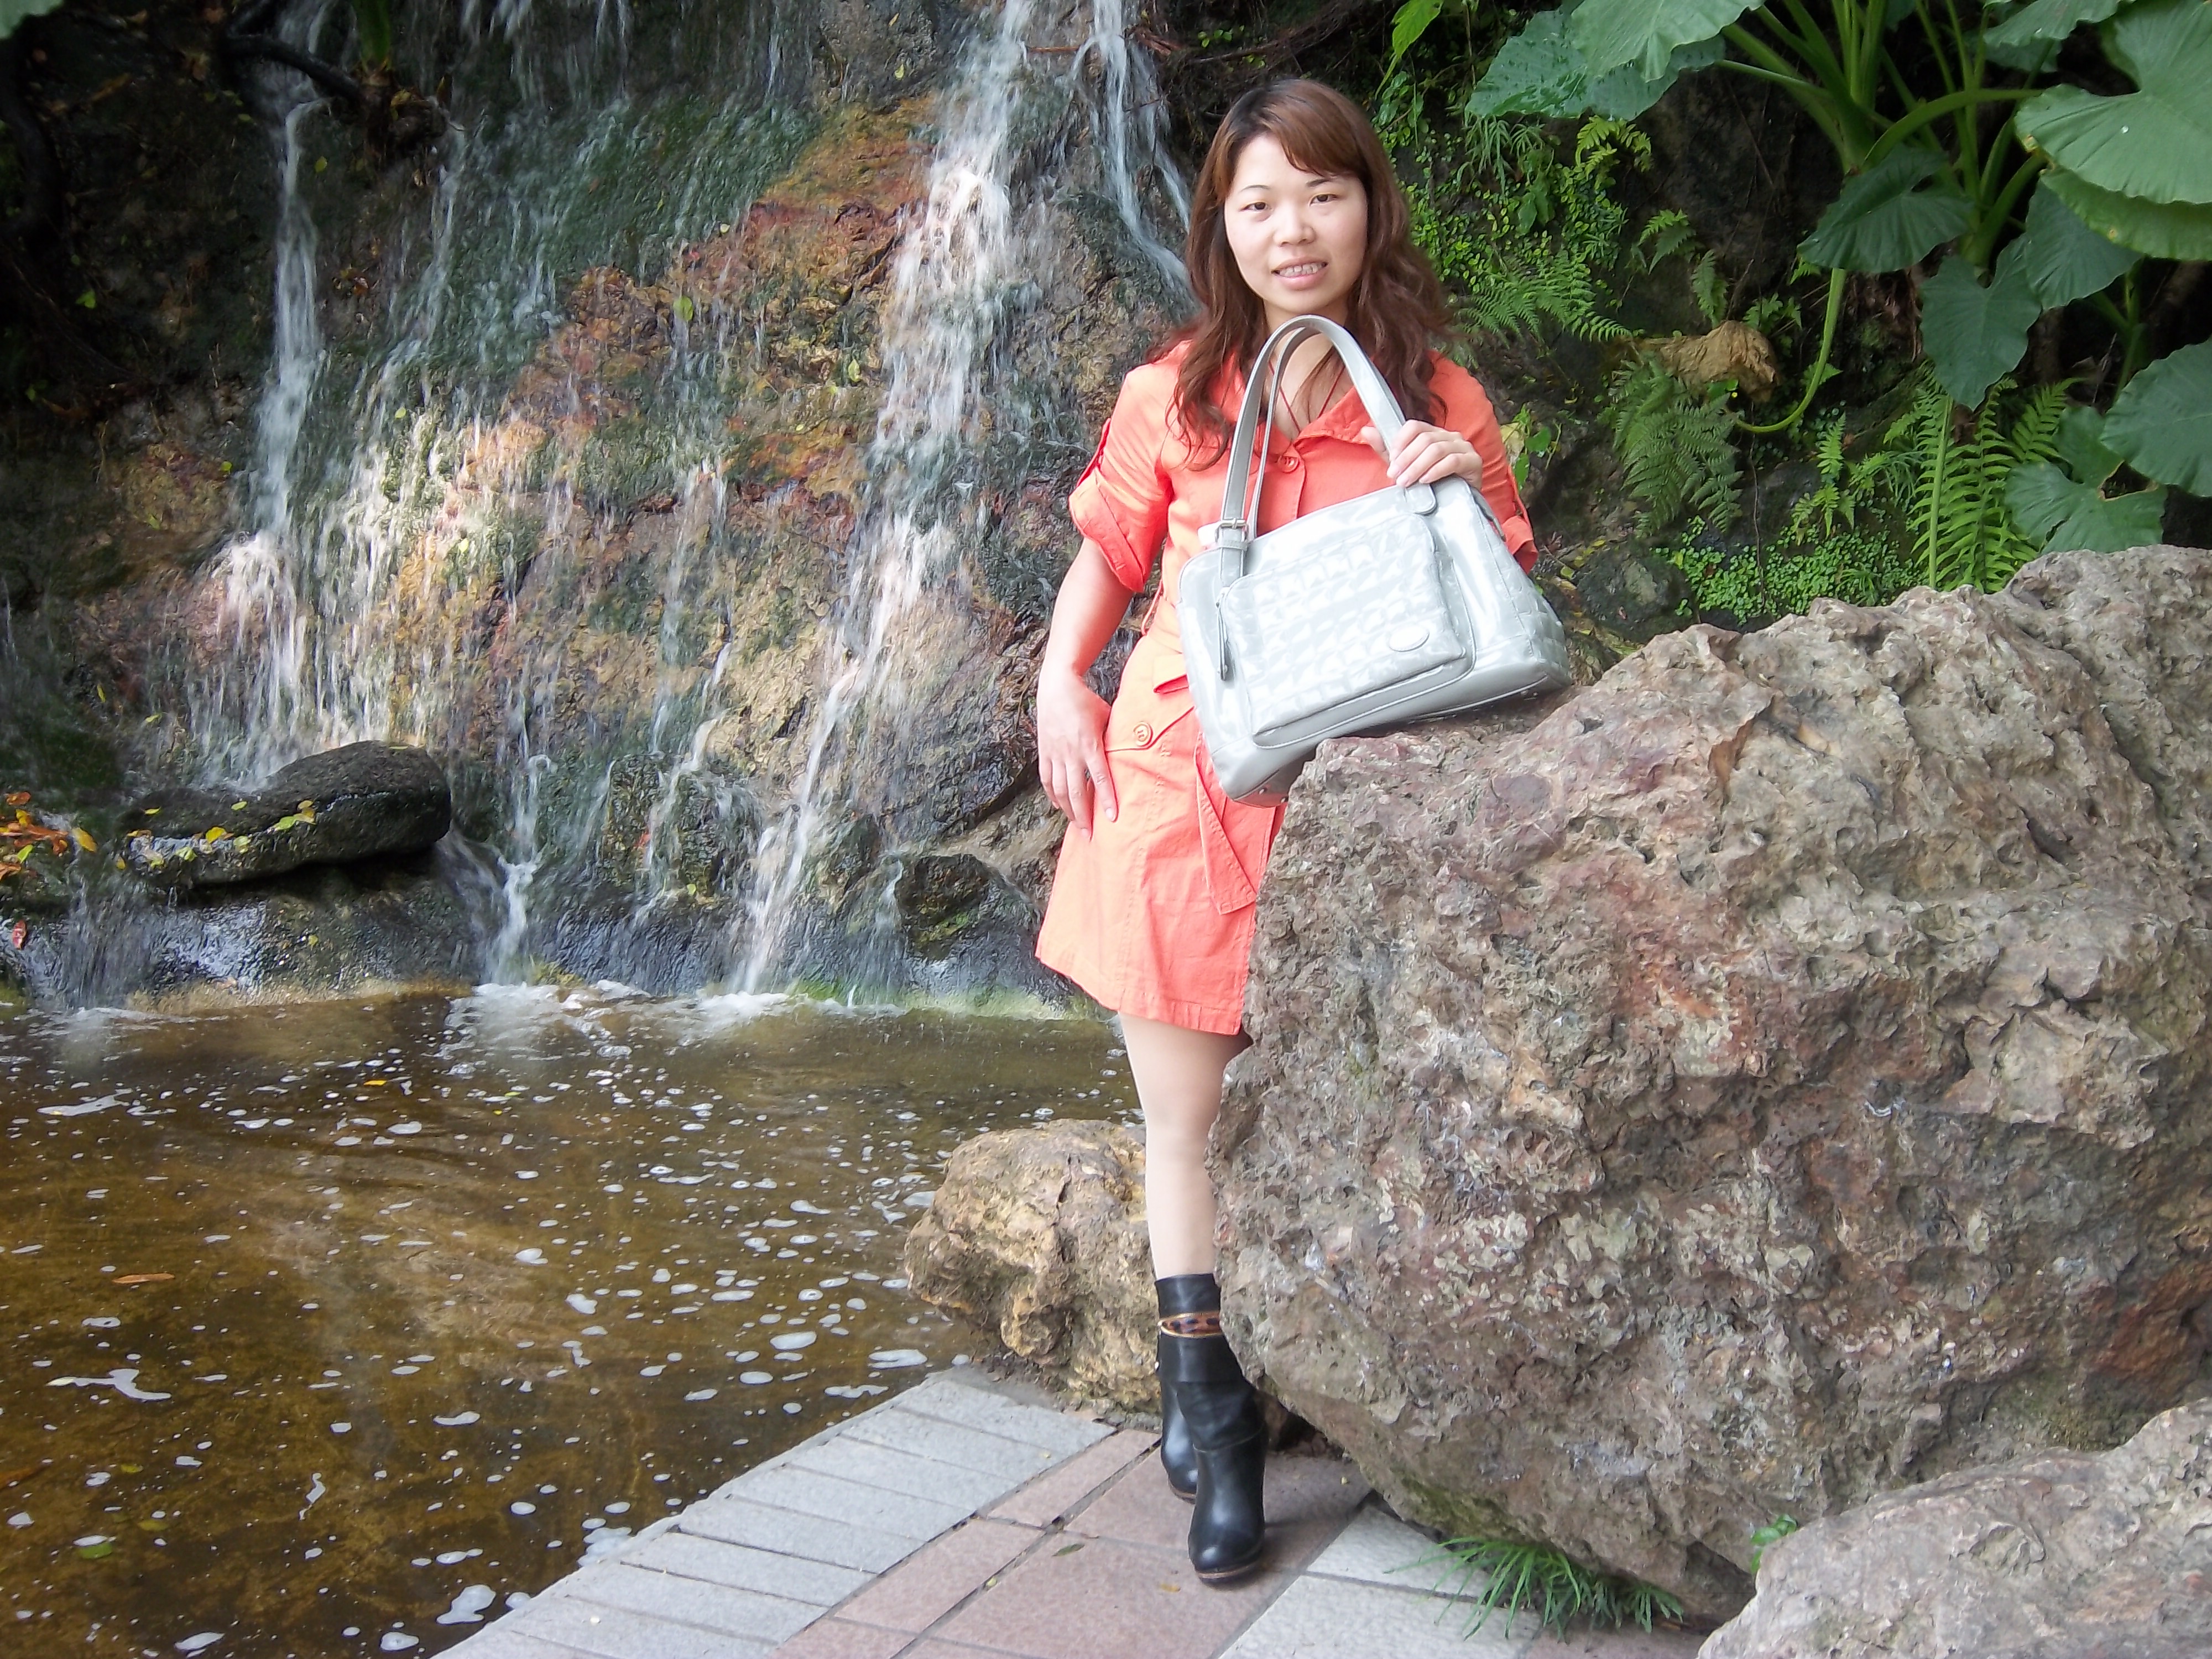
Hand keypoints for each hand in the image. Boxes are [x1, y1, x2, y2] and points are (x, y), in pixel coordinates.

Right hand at [1036, 666, 1118, 835]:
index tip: (1112, 818)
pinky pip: (1046, 778)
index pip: (1099, 777)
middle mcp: (1070, 752)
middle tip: (1089, 835)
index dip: (1106, 799)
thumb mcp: (1107, 717)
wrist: (1057, 686)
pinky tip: (1059, 806)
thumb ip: (1117, 738)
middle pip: (1076, 791)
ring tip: (1076, 825)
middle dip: (1083, 816)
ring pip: (1059, 789)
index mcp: (1089, 744)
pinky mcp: (1044, 751)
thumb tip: (1134, 752)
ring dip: (1068, 810)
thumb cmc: (1087, 701)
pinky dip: (1052, 795)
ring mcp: (1055, 753)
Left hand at [1359, 420, 1482, 488]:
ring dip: (1417, 466)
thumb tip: (1367, 429)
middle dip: (1406, 458)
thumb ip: (1387, 450)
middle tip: (1395, 476)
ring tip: (1407, 482)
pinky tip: (1426, 480)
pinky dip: (1436, 470)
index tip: (1391, 460)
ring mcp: (1464, 447)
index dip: (1400, 441)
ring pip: (1437, 449)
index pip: (1414, 426)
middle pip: (1425, 439)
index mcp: (1433, 434)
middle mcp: (1450, 436)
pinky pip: (1453, 460)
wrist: (1458, 504)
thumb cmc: (1432, 483)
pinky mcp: (1473, 461)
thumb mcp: (1406, 466)